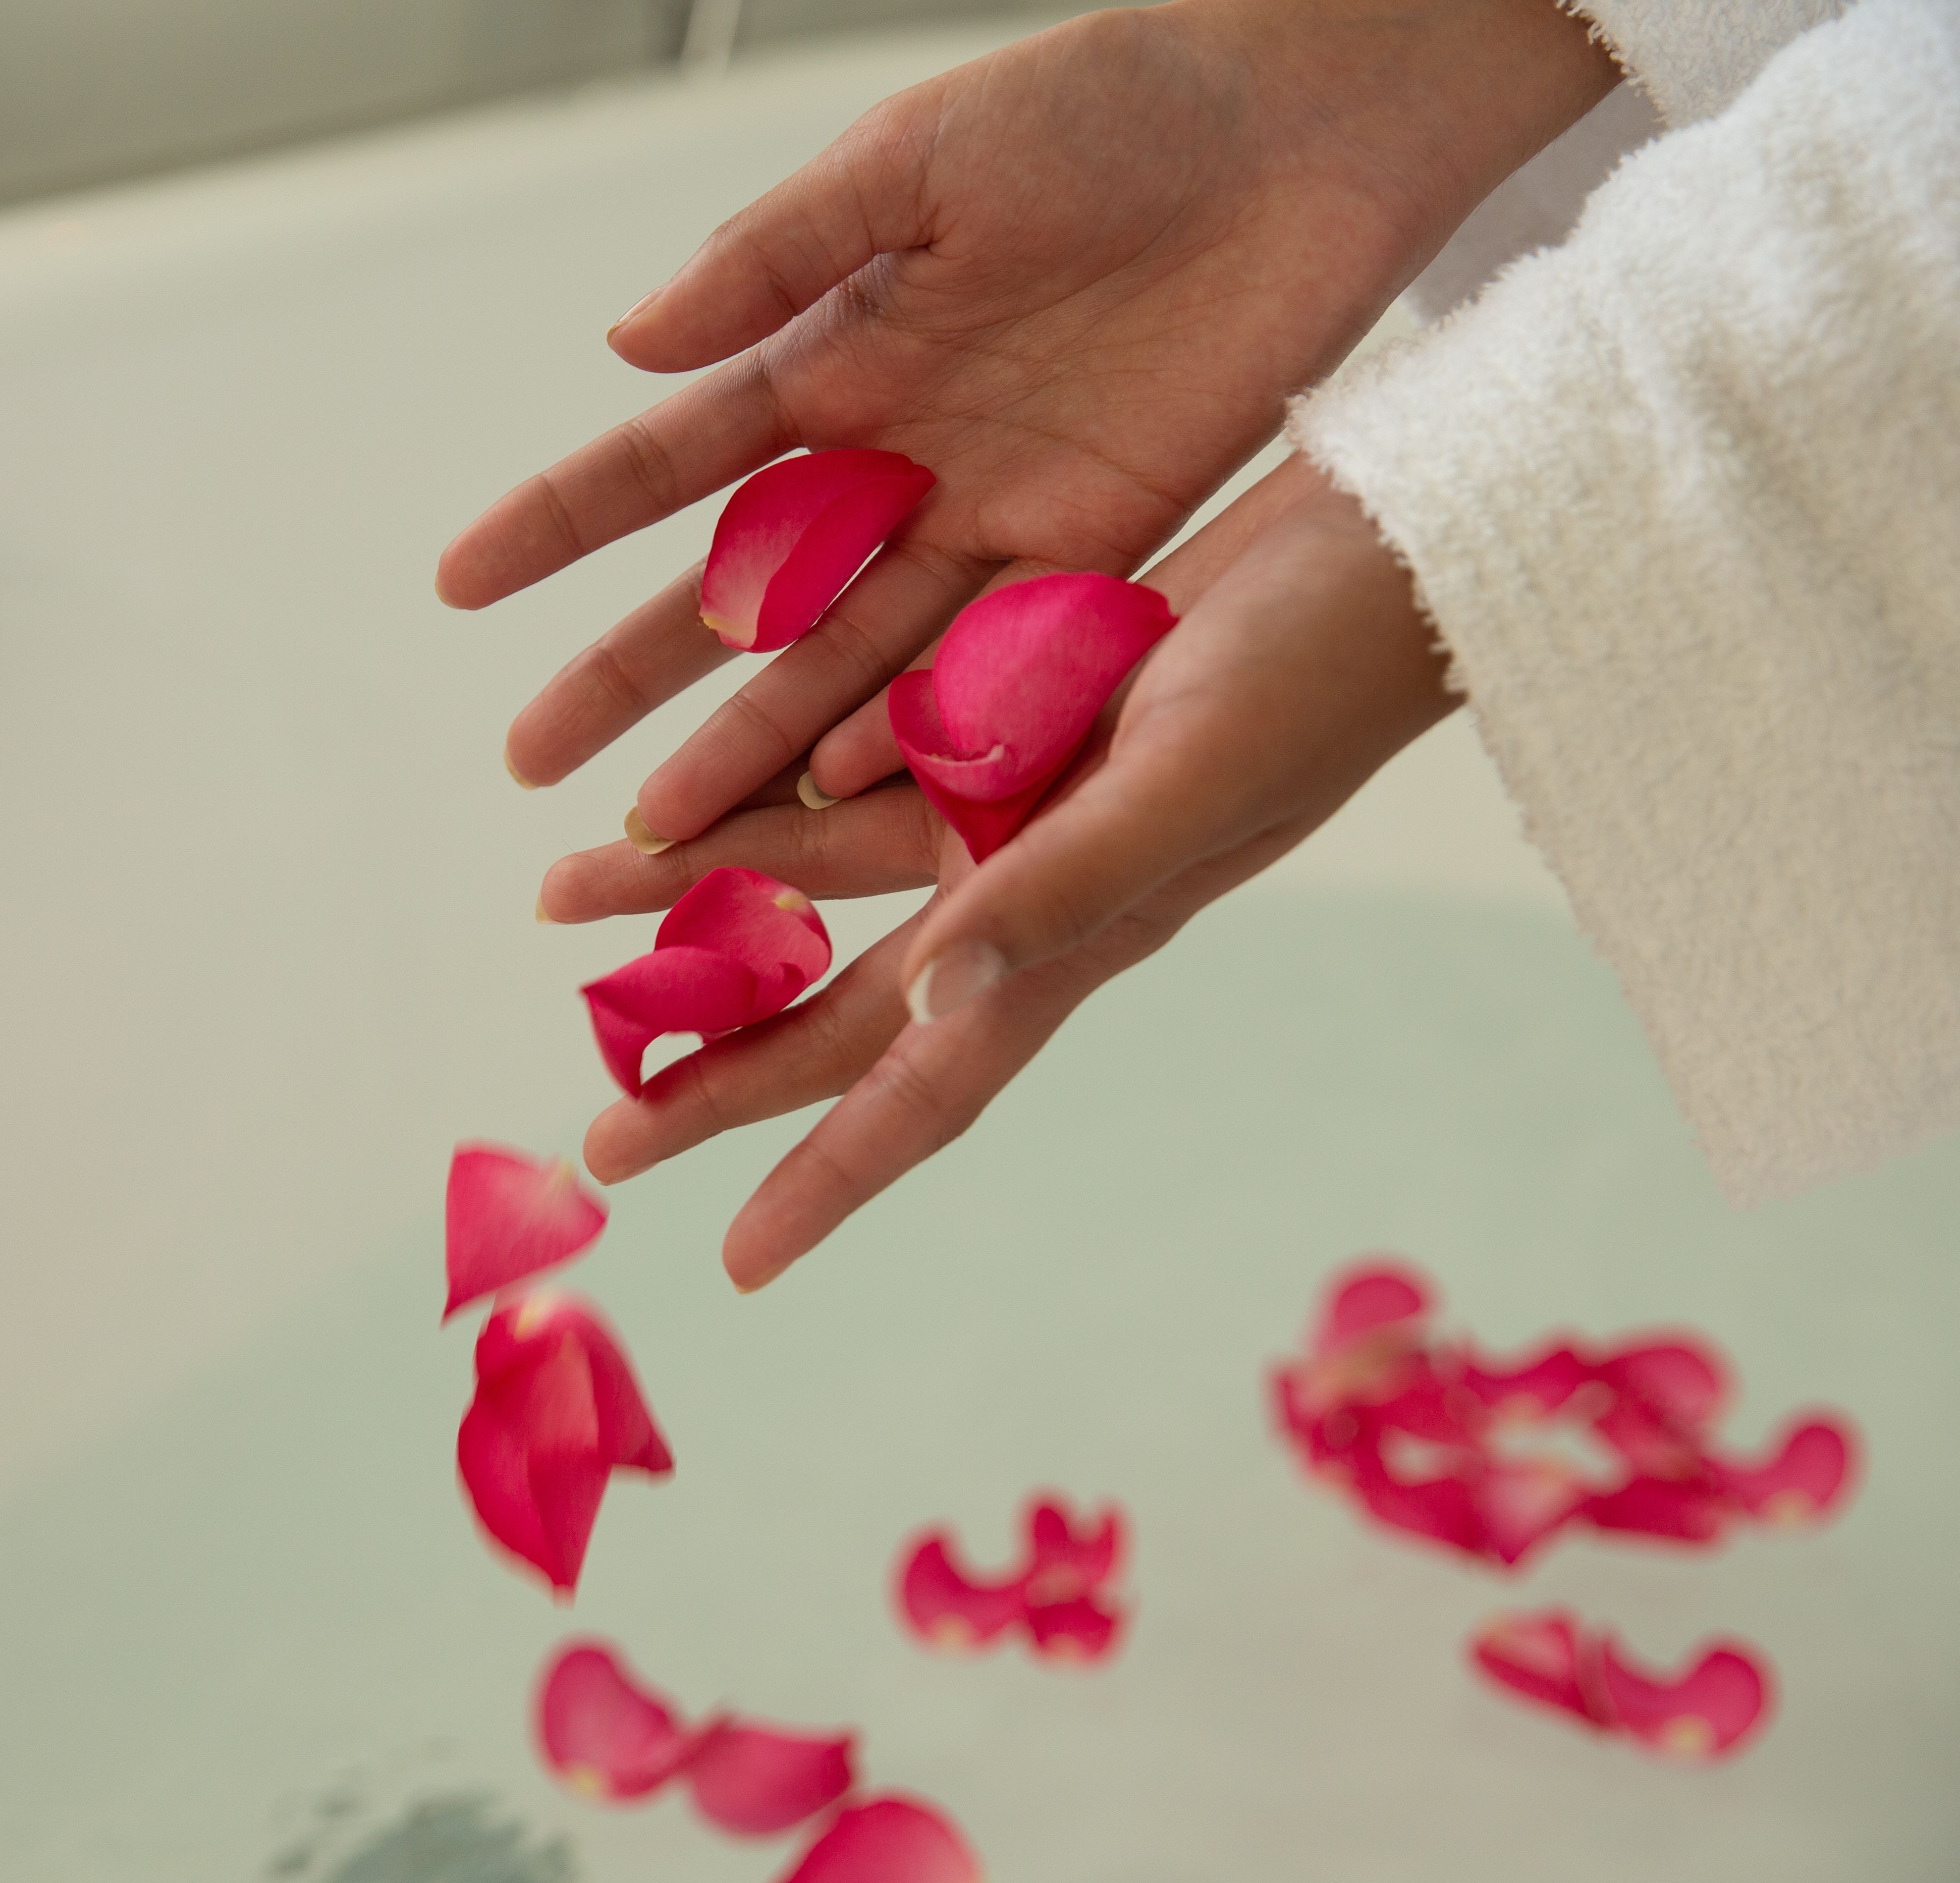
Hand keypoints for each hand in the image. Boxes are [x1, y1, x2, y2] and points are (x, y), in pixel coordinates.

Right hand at [440, 0, 1609, 842]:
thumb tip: (625, 346)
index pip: (666, 458)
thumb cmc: (1109, 106)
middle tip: (535, 765)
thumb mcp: (914, 158)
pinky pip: (975, 664)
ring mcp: (983, 519)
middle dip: (629, 677)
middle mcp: (891, 457)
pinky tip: (832, 797)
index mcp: (832, 352)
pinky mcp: (1088, 556)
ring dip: (751, 744)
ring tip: (660, 826)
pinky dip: (904, 730)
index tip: (460, 584)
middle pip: (732, 593)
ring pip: (839, 658)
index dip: (561, 521)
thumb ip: (773, 253)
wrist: (1302, 131)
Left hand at [535, 462, 1457, 1288]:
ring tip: (565, 896)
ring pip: (818, 872)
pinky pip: (860, 756)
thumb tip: (936, 993)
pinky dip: (768, 775)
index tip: (733, 1264)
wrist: (1394, 541)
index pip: (928, 1089)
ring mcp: (1014, 794)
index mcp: (1074, 936)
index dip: (833, 1179)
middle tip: (599, 1127)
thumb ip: (1066, 888)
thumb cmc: (1324, 672)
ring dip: (701, 893)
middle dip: (721, 1066)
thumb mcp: (1190, 782)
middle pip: (844, 1007)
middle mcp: (1028, 885)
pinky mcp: (1008, 701)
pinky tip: (681, 779)